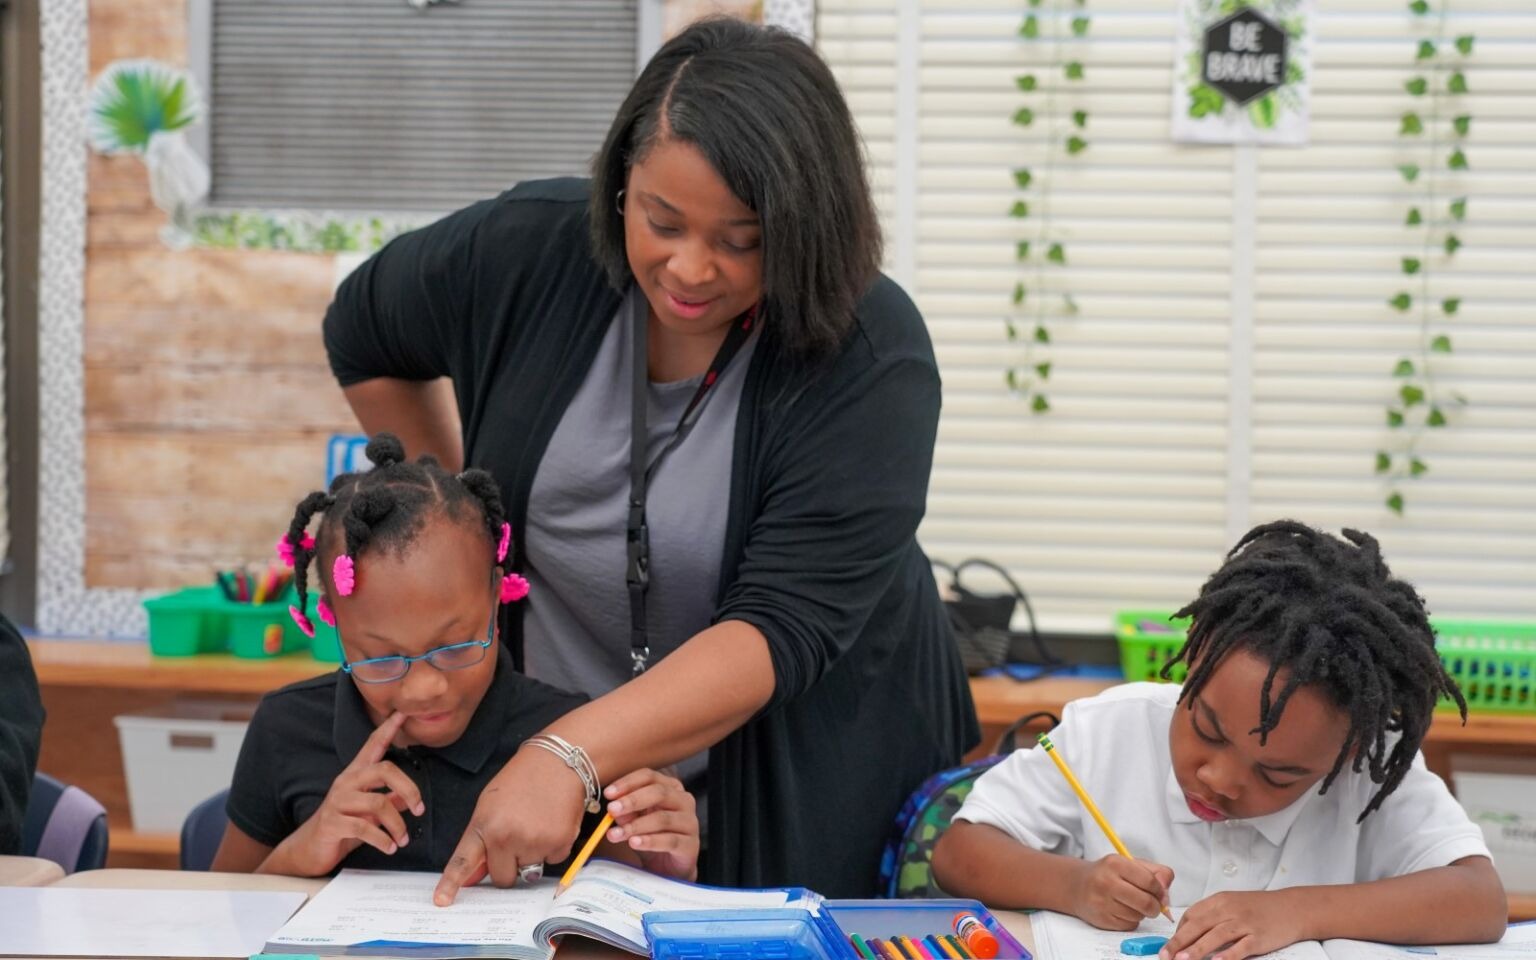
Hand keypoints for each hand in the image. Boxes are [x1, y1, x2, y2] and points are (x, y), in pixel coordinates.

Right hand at [277, 711, 422, 876]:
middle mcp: (346, 782)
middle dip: (409, 788)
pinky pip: (365, 827)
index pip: (373, 745)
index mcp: (356, 775)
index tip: (403, 712)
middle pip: (384, 770)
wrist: (309, 850)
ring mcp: (338, 801)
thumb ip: (389, 802)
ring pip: (379, 802)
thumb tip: (412, 799)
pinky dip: (383, 840)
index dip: (388, 728)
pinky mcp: (332, 822)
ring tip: (403, 840)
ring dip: (397, 824)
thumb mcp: (369, 812)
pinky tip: (390, 848)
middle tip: (420, 809)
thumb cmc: (343, 826)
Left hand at [434, 744, 586, 905]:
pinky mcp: (559, 843)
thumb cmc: (523, 778)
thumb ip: (481, 840)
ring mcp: (533, 842)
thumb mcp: (491, 804)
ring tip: (538, 822)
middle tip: (519, 837)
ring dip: (533, 854)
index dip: (451, 884)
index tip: (441, 901)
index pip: (463, 861)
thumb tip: (474, 877)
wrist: (559, 760)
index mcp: (484, 825)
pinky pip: (553, 860)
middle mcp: (506, 837)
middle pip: (503, 878)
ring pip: (530, 871)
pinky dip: (554, 847)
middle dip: (510, 865)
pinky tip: (553, 822)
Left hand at [604, 769, 698, 881]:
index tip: (608, 793)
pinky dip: (649, 841)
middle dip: (632, 800)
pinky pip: (669, 840)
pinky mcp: (691, 844)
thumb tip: (613, 807)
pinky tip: (634, 843)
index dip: (628, 783)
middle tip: (612, 810)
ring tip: (616, 833)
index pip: (649, 777)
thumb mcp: (635, 820)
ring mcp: (690, 822)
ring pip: (662, 818)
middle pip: (659, 792)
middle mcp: (684, 801)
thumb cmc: (653, 836)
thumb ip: (626, 812)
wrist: (670, 866)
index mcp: (670, 788)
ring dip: (636, 825)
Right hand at [1071, 855, 1173, 929]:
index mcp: (1115, 863)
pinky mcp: (1101, 919)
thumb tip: (1167, 894)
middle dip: (1155, 907)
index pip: (1150, 881)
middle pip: (1146, 902)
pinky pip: (1128, 925)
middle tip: (1152, 904)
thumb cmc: (1108, 874)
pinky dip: (1131, 920)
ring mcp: (1101, 902)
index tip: (1159, 893)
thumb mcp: (1130, 864)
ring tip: (1132, 904)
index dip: (1160, 890)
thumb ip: (1156, 872)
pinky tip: (1122, 911)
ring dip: (1141, 913)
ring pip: (1138, 915)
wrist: (1076, 886)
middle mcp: (1106, 882)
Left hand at [1159, 890, 1302, 959]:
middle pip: (1199, 926)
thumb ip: (1212, 915)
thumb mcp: (1232, 903)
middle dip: (1179, 942)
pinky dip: (1228, 956)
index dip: (1179, 932)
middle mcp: (1229, 910)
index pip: (1192, 915)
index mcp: (1219, 900)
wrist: (1292, 908)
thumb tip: (1188, 930)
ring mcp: (1244, 923)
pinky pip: (1240, 948)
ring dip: (1197, 950)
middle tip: (1165, 955)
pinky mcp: (1259, 937)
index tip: (1169, 945)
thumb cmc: (1259, 908)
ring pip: (1216, 936)